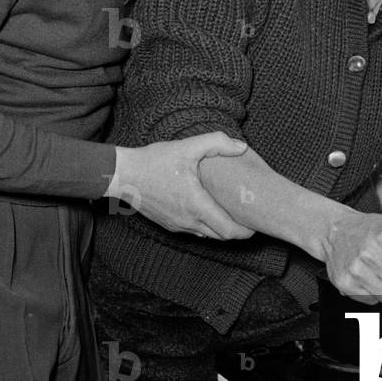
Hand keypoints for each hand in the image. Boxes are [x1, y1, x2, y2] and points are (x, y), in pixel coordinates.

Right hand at [105, 133, 253, 239]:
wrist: (124, 175)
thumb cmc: (155, 161)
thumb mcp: (187, 146)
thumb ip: (217, 143)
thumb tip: (242, 146)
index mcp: (196, 205)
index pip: (228, 230)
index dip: (246, 230)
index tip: (257, 222)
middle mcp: (188, 221)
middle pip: (221, 237)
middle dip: (238, 230)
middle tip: (250, 217)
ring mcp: (177, 225)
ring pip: (207, 235)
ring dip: (222, 228)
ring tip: (233, 212)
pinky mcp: (169, 224)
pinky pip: (194, 231)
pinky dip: (207, 226)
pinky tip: (211, 209)